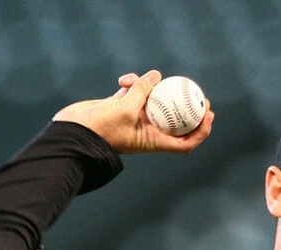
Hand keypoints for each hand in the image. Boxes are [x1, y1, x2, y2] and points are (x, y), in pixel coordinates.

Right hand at [52, 70, 213, 154]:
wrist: (73, 131)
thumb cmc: (99, 128)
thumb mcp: (124, 108)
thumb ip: (142, 92)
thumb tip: (156, 75)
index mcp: (153, 141)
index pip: (184, 143)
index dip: (200, 132)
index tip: (208, 116)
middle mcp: (147, 131)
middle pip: (175, 121)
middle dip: (188, 109)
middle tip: (199, 95)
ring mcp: (135, 118)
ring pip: (155, 102)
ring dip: (155, 89)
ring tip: (155, 79)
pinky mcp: (123, 106)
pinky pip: (136, 92)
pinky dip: (132, 83)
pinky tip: (123, 79)